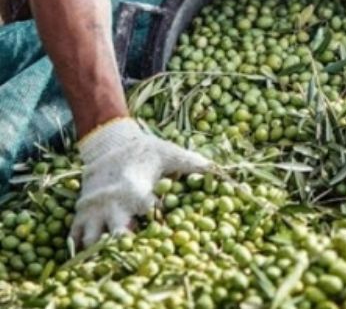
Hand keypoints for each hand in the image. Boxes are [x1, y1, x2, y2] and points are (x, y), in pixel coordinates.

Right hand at [69, 118, 210, 246]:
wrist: (109, 140)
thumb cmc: (145, 150)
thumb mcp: (170, 154)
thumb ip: (194, 164)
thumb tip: (219, 171)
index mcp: (137, 192)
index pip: (150, 220)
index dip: (160, 233)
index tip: (171, 243)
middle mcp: (114, 204)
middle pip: (118, 237)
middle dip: (128, 249)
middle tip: (141, 255)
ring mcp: (95, 210)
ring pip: (92, 242)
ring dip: (102, 252)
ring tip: (115, 257)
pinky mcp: (81, 211)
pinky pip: (74, 237)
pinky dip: (81, 247)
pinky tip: (94, 252)